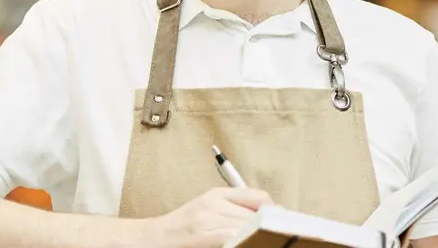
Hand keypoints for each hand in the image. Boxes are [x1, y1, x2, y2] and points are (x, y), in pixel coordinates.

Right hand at [144, 187, 273, 247]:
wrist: (154, 239)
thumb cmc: (183, 228)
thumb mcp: (207, 210)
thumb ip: (234, 208)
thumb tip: (270, 214)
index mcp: (216, 194)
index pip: (259, 197)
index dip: (275, 212)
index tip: (284, 223)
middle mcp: (213, 204)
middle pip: (258, 214)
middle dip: (270, 228)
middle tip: (279, 237)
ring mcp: (208, 222)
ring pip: (249, 228)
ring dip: (260, 237)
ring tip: (264, 241)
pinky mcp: (205, 237)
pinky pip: (236, 239)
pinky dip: (246, 242)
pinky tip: (247, 244)